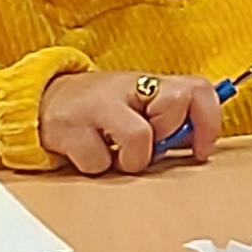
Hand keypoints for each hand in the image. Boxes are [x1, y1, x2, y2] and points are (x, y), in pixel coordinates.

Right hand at [39, 68, 221, 175]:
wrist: (43, 102)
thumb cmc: (100, 110)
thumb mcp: (138, 107)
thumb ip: (170, 121)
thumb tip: (198, 143)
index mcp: (149, 83)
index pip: (198, 88)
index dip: (209, 121)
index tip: (200, 149)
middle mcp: (125, 87)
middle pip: (173, 106)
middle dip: (164, 136)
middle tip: (146, 144)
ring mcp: (97, 105)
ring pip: (139, 139)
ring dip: (129, 160)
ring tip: (113, 152)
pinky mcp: (70, 128)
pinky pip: (99, 163)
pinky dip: (96, 167)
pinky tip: (87, 153)